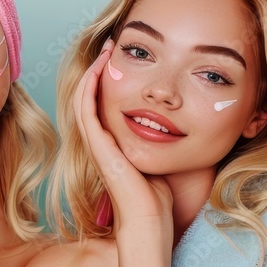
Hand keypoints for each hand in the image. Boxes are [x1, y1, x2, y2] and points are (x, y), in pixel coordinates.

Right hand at [73, 41, 172, 232]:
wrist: (149, 219)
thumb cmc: (159, 197)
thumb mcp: (162, 157)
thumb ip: (164, 138)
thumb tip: (183, 120)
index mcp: (112, 142)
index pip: (103, 102)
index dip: (109, 78)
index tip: (124, 59)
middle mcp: (100, 140)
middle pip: (90, 95)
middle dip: (100, 68)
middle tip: (112, 46)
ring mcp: (95, 142)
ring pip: (84, 97)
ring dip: (93, 71)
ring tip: (107, 51)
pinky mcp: (97, 144)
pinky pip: (86, 108)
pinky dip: (89, 86)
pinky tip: (100, 69)